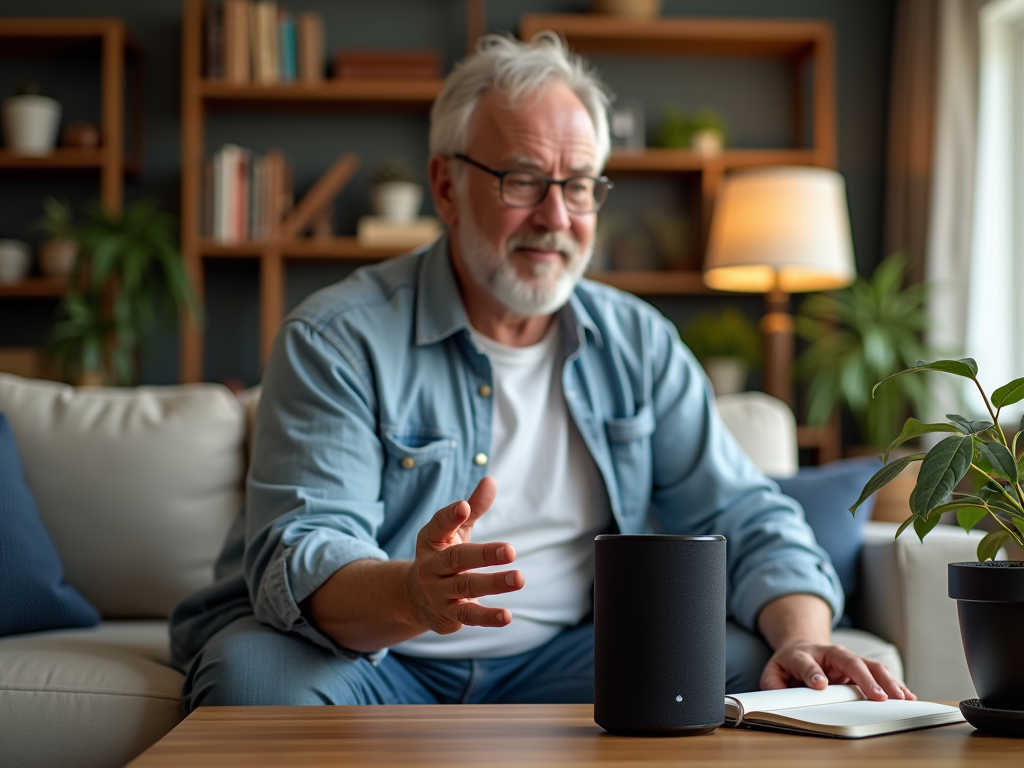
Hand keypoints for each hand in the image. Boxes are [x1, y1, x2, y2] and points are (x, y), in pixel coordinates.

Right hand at [405, 476, 523, 634]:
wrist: (416, 598)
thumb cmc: (444, 555)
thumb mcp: (455, 531)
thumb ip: (474, 507)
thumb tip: (491, 480)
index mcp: (431, 540)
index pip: (438, 526)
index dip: (450, 516)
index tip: (464, 507)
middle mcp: (431, 566)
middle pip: (457, 559)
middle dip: (484, 554)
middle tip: (512, 550)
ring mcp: (438, 592)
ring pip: (466, 586)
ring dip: (494, 583)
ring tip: (519, 578)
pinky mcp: (448, 614)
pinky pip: (468, 616)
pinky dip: (488, 617)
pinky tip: (507, 616)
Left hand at [760, 641, 915, 701]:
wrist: (803, 649)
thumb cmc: (791, 662)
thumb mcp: (774, 670)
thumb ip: (773, 683)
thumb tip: (781, 695)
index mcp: (805, 655)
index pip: (808, 664)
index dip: (813, 673)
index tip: (820, 684)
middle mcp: (831, 655)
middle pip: (850, 662)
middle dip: (865, 678)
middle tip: (878, 696)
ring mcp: (849, 661)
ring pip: (871, 667)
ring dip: (887, 682)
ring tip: (901, 698)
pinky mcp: (861, 670)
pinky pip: (881, 675)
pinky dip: (895, 684)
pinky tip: (907, 695)